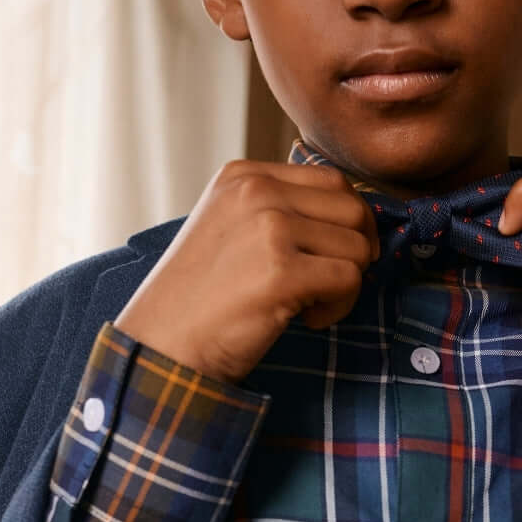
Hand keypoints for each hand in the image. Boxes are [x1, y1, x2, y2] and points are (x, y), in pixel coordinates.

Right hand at [113, 159, 378, 383]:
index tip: (334, 256)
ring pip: (357, 246)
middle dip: (353, 252)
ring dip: (344, 284)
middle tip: (324, 285)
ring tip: (305, 305)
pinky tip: (305, 320)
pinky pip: (350, 279)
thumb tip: (357, 215)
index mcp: (244, 175)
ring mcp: (269, 227)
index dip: (349, 223)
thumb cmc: (203, 298)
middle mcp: (256, 190)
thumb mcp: (233, 228)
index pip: (333, 180)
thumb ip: (282, 209)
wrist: (163, 346)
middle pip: (354, 210)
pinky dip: (338, 307)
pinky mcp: (280, 270)